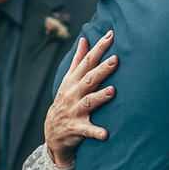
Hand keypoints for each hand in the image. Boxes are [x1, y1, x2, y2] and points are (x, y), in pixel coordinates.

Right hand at [45, 31, 116, 165]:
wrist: (53, 132)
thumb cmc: (66, 101)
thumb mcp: (69, 80)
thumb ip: (78, 60)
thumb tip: (84, 39)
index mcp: (73, 81)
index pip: (87, 62)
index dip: (99, 48)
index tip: (111, 35)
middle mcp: (74, 94)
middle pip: (89, 80)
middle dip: (101, 70)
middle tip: (115, 60)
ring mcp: (75, 111)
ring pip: (88, 102)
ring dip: (100, 97)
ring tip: (112, 91)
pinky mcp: (76, 128)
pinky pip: (87, 131)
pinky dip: (95, 132)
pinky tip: (106, 134)